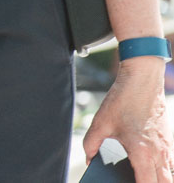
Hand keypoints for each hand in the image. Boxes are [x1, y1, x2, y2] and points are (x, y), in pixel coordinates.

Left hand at [82, 59, 173, 181]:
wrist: (142, 80)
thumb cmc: (123, 100)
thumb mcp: (100, 122)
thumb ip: (91, 143)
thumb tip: (88, 159)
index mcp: (142, 152)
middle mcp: (159, 153)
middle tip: (135, 181)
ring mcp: (167, 148)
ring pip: (170, 175)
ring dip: (159, 179)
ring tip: (142, 176)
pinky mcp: (169, 141)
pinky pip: (171, 163)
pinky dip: (163, 170)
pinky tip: (150, 167)